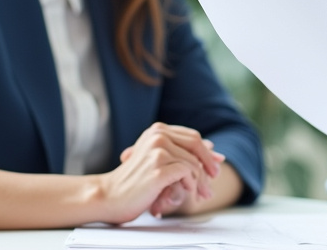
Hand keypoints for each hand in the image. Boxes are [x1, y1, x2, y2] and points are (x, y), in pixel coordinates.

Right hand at [100, 123, 221, 222]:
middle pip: (197, 146)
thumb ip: (182, 153)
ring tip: (200, 194)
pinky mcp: (158, 168)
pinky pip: (187, 173)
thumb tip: (215, 152)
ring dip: (200, 181)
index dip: (207, 152)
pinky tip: (187, 191)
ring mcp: (157, 150)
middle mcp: (157, 135)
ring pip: (194, 162)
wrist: (110, 196)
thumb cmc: (134, 181)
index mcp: (157, 130)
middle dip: (209, 165)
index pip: (192, 137)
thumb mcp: (159, 161)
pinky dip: (191, 184)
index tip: (217, 166)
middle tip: (214, 181)